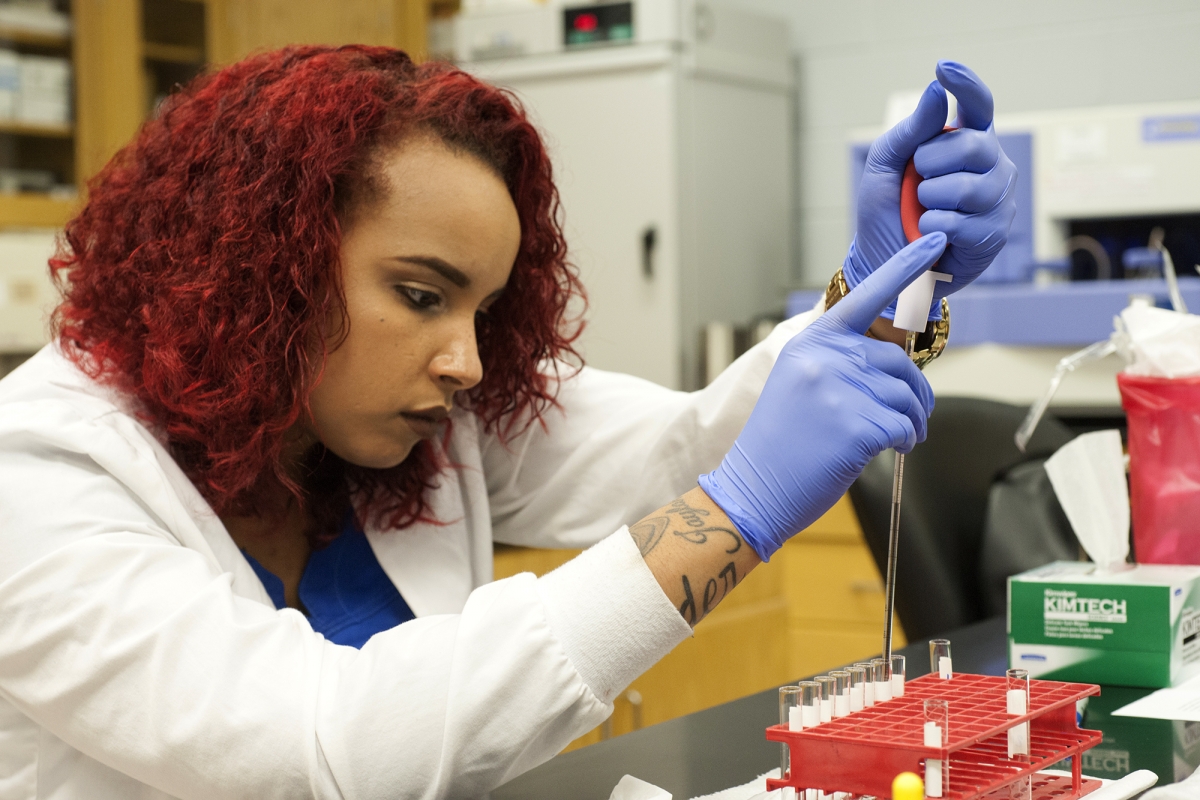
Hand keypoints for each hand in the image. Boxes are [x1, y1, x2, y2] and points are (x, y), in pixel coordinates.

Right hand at [699, 234, 944, 561]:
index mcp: (813, 343)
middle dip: (915, 392)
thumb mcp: (800, 384)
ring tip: (900, 440)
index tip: (933, 242)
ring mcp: (841, 390)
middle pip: (898, 361)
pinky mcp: (857, 425)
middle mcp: (826, 358)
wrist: (752, 489)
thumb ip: (841, 364)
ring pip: (907, 396)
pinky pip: (905, 426)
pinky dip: (906, 441)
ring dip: (914, 421)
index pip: (865, 295)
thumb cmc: (780, 443)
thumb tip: (895, 369)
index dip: (903, 268)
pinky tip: (890, 450)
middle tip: (914, 420)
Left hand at [845, 60, 1016, 319]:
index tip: (943, 68)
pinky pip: (963, 222)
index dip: (966, 85)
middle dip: (931, 162)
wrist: (883, 263)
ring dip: (930, 200)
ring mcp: (998, 199)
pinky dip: (934, 228)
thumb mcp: (884, 167)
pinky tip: (931, 234)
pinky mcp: (995, 233)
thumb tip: (936, 92)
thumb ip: (910, 131)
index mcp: (966, 141)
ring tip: (922, 211)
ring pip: (968, 187)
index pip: (978, 105)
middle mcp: (991, 165)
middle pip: (974, 145)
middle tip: (917, 181)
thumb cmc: (886, 211)